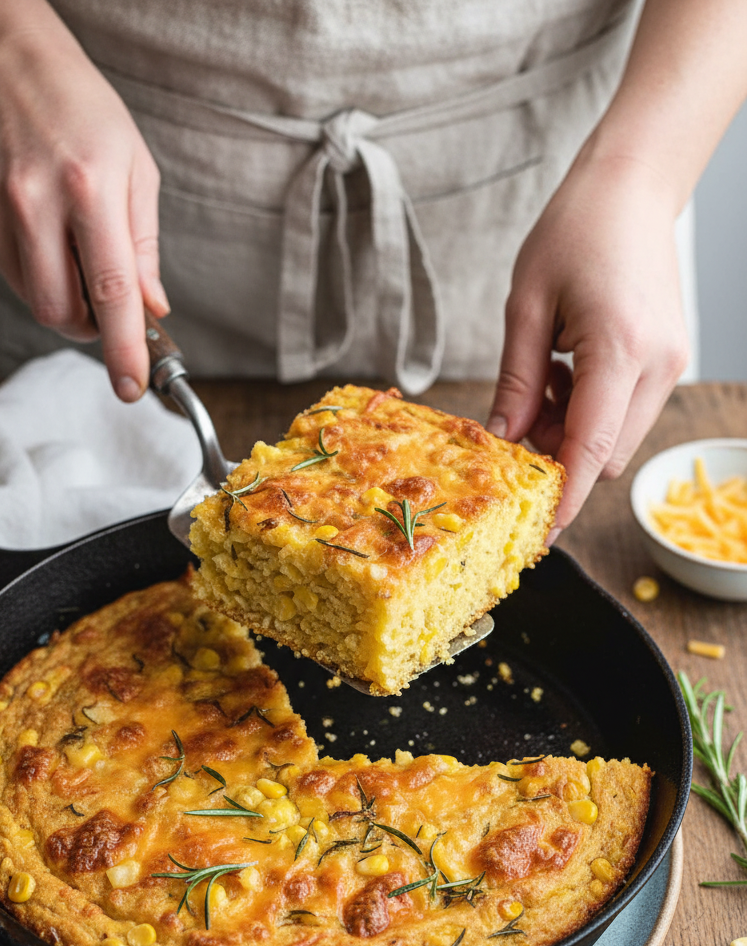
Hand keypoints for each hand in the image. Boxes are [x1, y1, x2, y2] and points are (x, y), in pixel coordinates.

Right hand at [0, 23, 166, 399]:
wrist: (10, 65)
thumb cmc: (83, 114)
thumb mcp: (137, 171)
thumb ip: (144, 249)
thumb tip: (151, 308)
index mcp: (88, 188)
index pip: (109, 290)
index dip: (122, 347)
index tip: (132, 385)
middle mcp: (33, 200)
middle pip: (60, 310)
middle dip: (88, 323)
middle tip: (102, 300)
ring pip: (32, 298)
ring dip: (60, 292)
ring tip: (68, 240)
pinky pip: (7, 272)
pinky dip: (30, 266)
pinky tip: (36, 224)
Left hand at [488, 152, 689, 531]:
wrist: (632, 186)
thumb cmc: (575, 231)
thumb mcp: (525, 308)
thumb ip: (515, 383)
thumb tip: (501, 441)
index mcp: (620, 350)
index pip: (591, 450)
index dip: (563, 499)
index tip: (538, 534)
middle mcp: (657, 365)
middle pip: (606, 456)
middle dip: (558, 456)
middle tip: (520, 418)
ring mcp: (670, 364)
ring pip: (616, 439)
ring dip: (573, 432)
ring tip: (546, 375)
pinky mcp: (669, 360)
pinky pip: (626, 413)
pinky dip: (590, 411)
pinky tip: (568, 368)